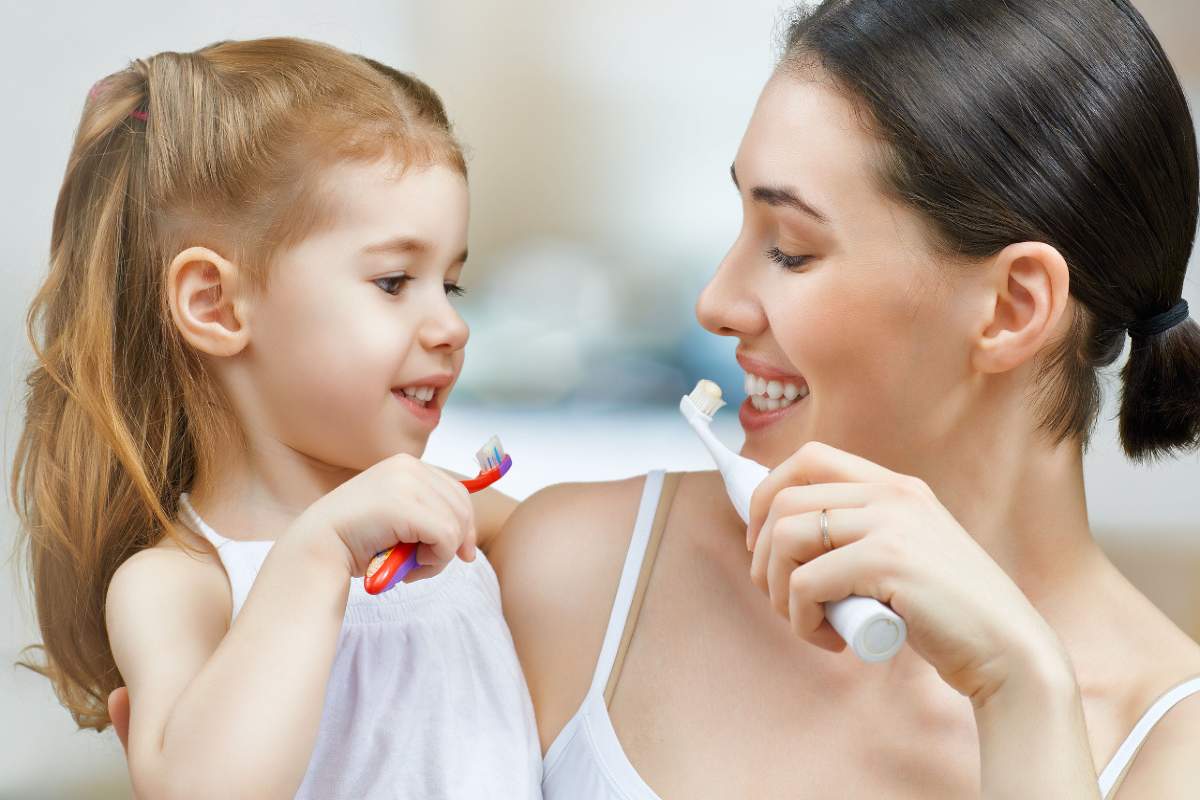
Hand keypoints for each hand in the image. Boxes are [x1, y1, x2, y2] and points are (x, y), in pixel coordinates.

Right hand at [295, 453, 476, 582]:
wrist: (317, 547)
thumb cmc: (355, 540)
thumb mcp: (397, 518)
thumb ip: (426, 516)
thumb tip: (467, 544)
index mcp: (406, 465)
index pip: (457, 493)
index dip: (464, 526)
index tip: (460, 553)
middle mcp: (408, 467)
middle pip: (462, 508)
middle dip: (454, 543)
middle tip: (428, 564)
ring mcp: (406, 483)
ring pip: (456, 525)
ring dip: (440, 557)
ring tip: (412, 567)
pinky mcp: (404, 506)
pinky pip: (446, 538)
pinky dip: (435, 560)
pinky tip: (409, 568)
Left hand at [748, 441, 1068, 705]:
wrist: (1008, 649)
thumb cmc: (951, 614)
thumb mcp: (905, 554)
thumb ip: (861, 536)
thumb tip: (780, 539)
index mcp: (896, 487)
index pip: (808, 459)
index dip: (768, 495)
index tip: (761, 542)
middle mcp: (892, 495)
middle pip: (784, 500)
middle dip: (763, 555)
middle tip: (779, 597)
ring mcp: (890, 524)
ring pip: (786, 538)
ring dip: (778, 591)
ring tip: (807, 622)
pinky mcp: (886, 563)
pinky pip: (804, 584)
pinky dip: (801, 620)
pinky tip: (832, 640)